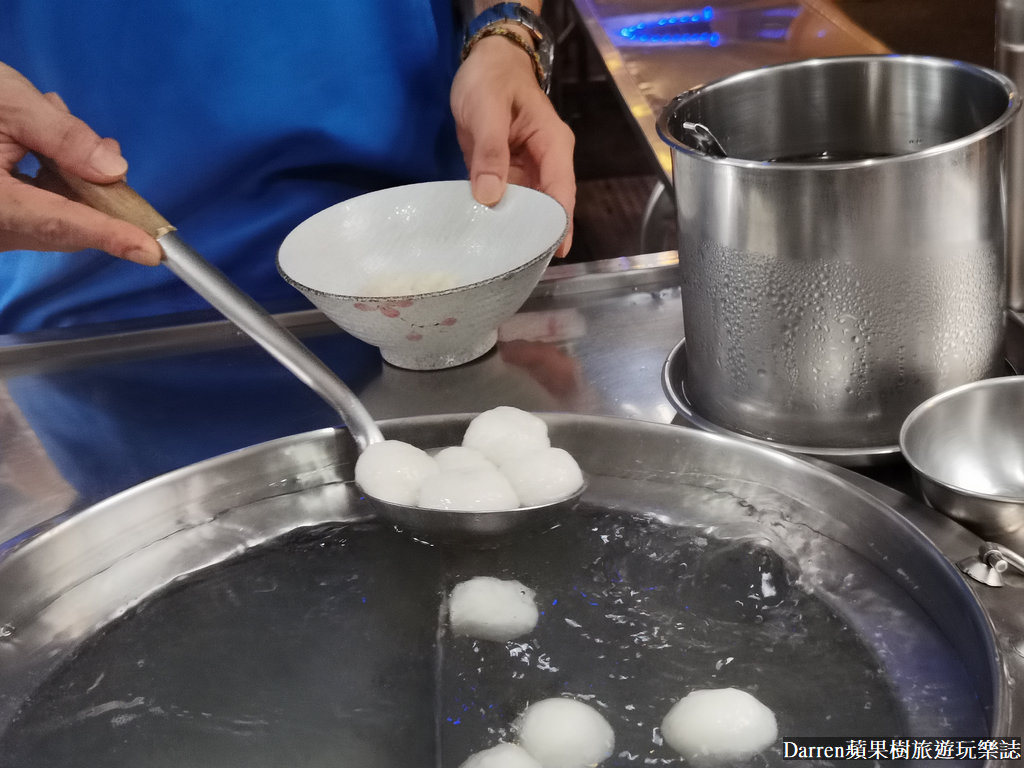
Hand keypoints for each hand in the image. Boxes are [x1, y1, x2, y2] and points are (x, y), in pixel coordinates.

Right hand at [0, 62, 161, 263]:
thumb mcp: (9, 103)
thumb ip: (63, 137)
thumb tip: (114, 169)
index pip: (61, 222)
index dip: (111, 235)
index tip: (151, 251)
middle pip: (65, 225)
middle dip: (96, 193)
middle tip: (103, 150)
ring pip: (57, 219)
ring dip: (73, 181)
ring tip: (55, 129)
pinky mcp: (1, 222)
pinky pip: (39, 214)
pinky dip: (53, 185)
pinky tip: (44, 148)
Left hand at [451, 34, 575, 256]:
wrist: (484, 60)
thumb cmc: (492, 78)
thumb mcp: (488, 110)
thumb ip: (490, 152)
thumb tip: (489, 196)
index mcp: (552, 145)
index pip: (561, 191)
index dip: (559, 223)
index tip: (555, 251)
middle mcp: (544, 162)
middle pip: (546, 205)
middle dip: (536, 233)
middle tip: (521, 266)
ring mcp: (525, 169)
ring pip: (524, 206)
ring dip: (513, 228)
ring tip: (501, 258)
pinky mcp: (505, 172)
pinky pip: (504, 199)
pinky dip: (496, 216)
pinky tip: (484, 236)